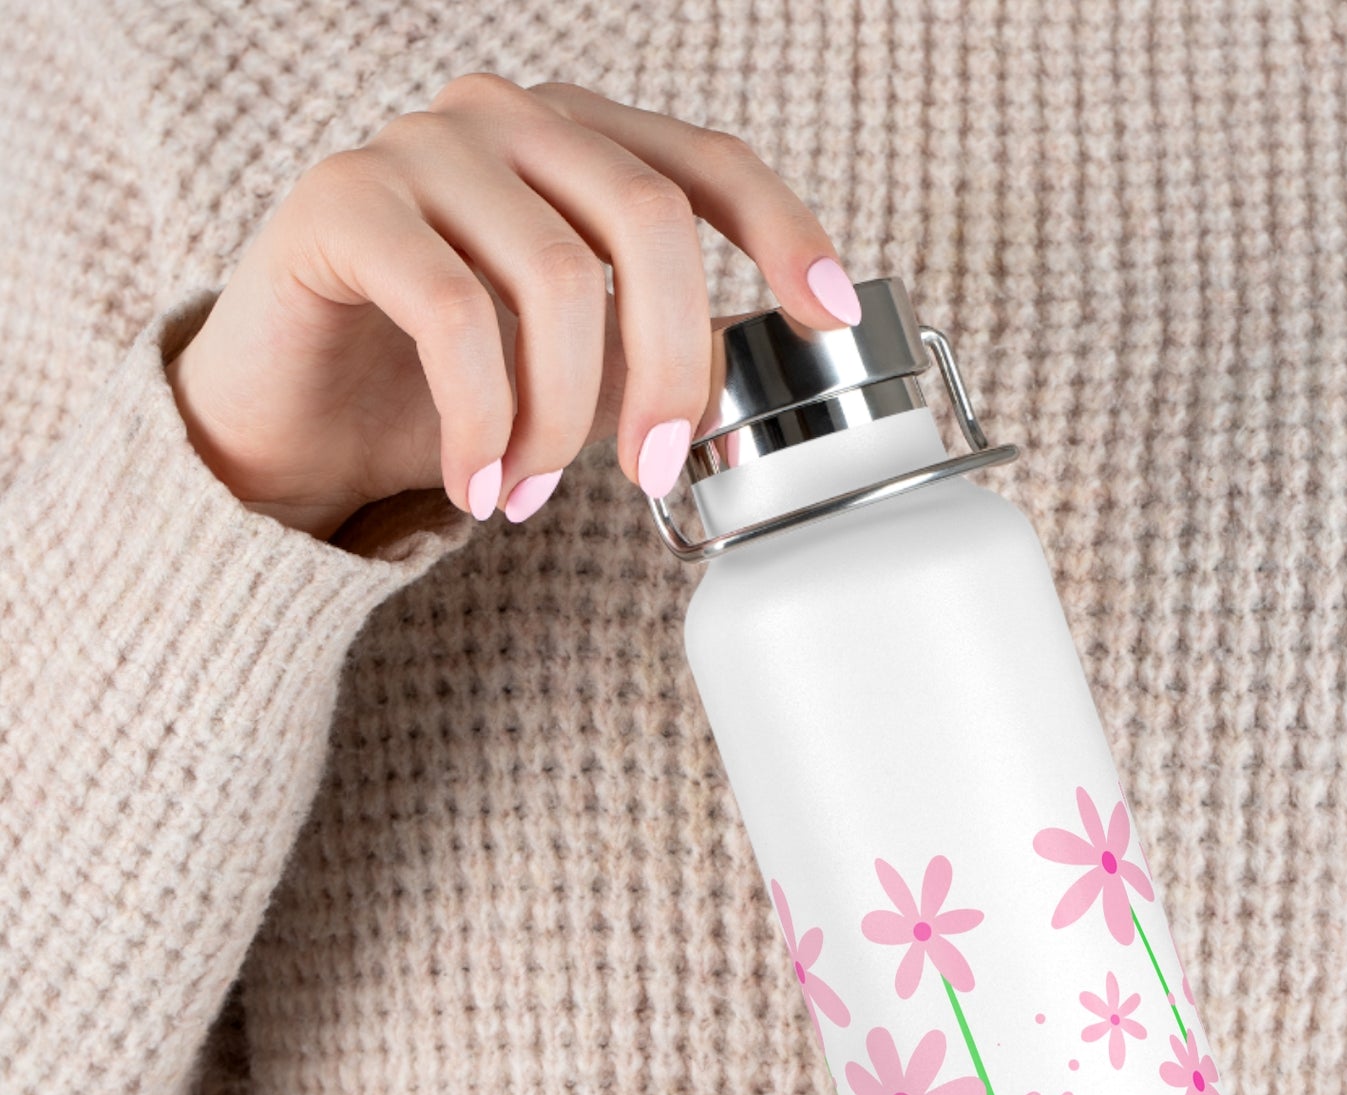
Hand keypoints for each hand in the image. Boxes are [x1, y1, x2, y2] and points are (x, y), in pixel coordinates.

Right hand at [166, 72, 860, 538]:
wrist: (290, 422)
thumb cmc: (443, 390)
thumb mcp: (579, 371)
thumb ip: (656, 347)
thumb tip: (755, 374)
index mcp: (578, 143)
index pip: (707, 163)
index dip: (783, 232)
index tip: (830, 316)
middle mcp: (506, 119)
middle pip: (648, 219)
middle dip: (670, 366)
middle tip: (654, 470)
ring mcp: (421, 145)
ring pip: (556, 279)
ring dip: (558, 420)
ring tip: (531, 497)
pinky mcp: (342, 200)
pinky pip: (456, 315)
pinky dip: (485, 421)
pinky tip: (480, 485)